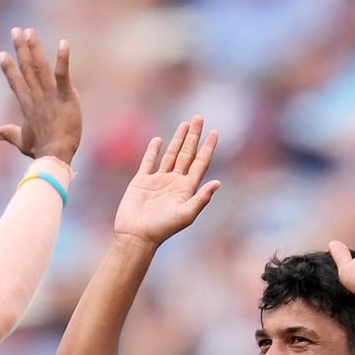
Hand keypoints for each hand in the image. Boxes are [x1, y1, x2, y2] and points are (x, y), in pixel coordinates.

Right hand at [0, 27, 81, 164]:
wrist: (53, 155)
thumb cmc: (40, 150)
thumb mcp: (22, 141)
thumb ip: (8, 134)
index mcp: (27, 105)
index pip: (15, 82)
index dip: (8, 68)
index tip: (2, 54)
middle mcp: (36, 96)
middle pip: (26, 68)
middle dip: (20, 48)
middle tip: (16, 30)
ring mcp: (49, 95)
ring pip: (39, 66)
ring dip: (34, 48)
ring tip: (29, 31)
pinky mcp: (65, 96)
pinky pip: (62, 74)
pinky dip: (62, 59)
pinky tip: (63, 43)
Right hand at [113, 116, 220, 247]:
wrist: (136, 236)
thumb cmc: (162, 229)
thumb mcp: (185, 215)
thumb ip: (201, 199)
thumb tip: (218, 183)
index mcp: (187, 188)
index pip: (200, 163)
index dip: (208, 148)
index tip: (214, 132)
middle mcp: (174, 182)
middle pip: (187, 154)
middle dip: (193, 136)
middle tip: (199, 118)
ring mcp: (158, 180)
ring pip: (171, 155)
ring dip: (178, 139)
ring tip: (184, 124)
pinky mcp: (141, 181)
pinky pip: (149, 162)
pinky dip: (153, 151)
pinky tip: (158, 140)